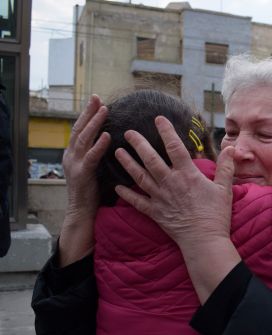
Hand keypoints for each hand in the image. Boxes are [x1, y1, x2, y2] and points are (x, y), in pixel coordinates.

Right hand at [59, 95, 110, 265]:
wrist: (81, 212)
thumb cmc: (92, 191)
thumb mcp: (95, 167)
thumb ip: (99, 153)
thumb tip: (112, 139)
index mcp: (75, 153)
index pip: (81, 129)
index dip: (88, 114)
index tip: (97, 100)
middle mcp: (72, 155)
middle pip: (80, 128)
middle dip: (88, 112)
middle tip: (97, 98)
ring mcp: (75, 164)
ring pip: (83, 138)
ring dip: (94, 123)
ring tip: (103, 110)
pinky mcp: (82, 174)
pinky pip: (91, 157)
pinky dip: (98, 145)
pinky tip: (106, 136)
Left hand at [114, 116, 231, 244]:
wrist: (204, 241)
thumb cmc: (216, 215)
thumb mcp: (224, 189)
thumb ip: (226, 167)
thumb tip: (231, 149)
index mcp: (187, 175)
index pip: (175, 147)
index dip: (167, 131)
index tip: (159, 118)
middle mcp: (170, 183)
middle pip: (151, 159)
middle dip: (139, 144)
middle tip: (129, 132)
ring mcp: (160, 198)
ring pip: (140, 177)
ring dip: (128, 163)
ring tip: (118, 152)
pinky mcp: (155, 212)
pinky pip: (137, 202)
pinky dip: (126, 194)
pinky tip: (117, 186)